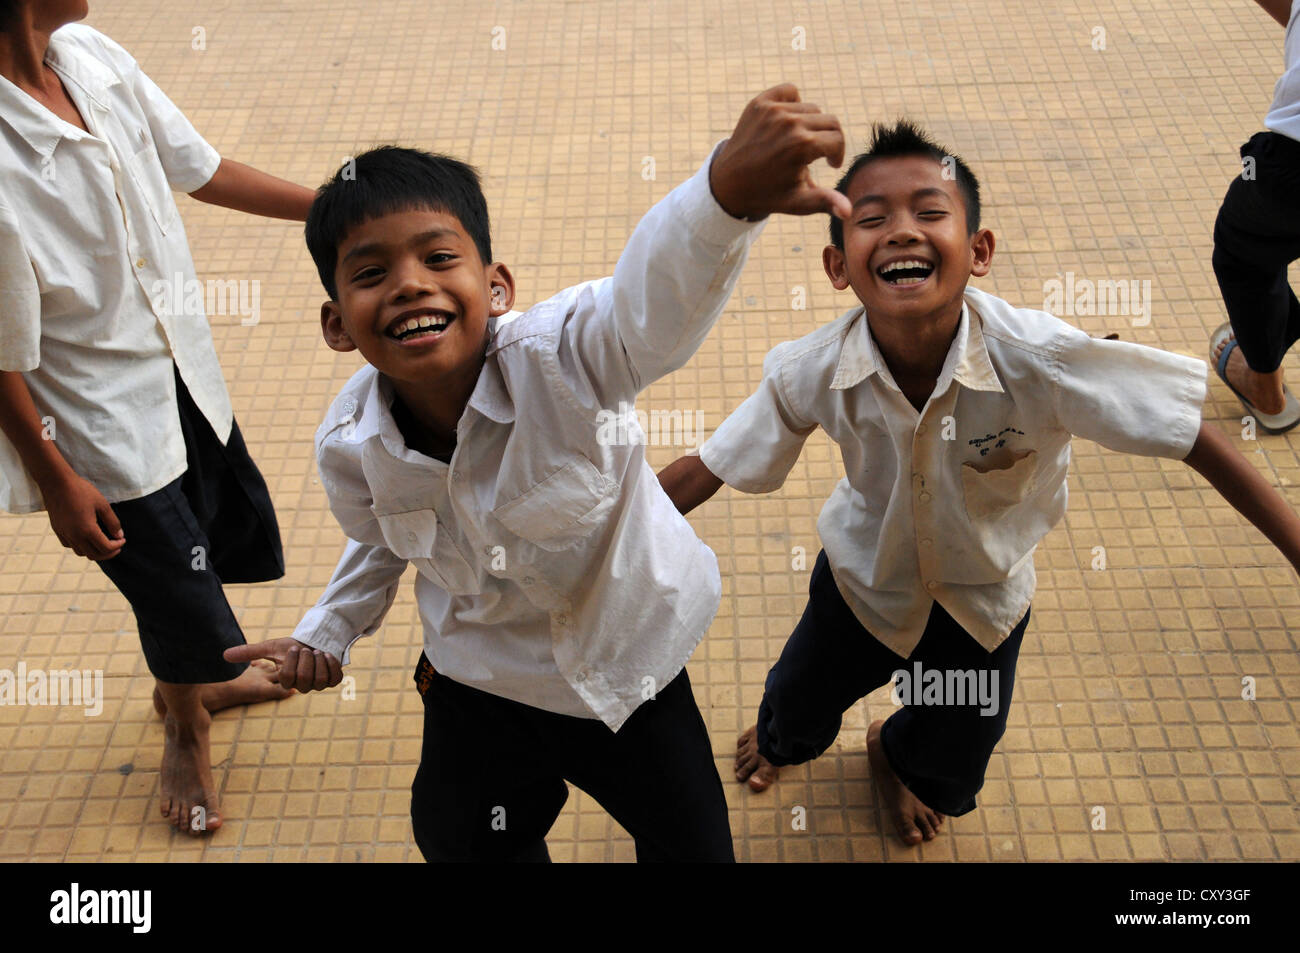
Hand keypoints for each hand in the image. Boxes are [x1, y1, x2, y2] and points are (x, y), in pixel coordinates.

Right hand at [42, 473, 124, 560]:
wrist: (56, 482)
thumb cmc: (82, 491)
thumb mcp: (103, 504)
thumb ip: (112, 522)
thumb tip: (119, 536)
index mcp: (87, 530)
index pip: (105, 548)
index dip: (117, 546)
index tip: (123, 540)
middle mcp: (74, 535)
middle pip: (93, 555)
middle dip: (108, 553)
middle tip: (117, 546)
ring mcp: (64, 533)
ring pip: (81, 552)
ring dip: (94, 551)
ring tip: (103, 543)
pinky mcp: (57, 530)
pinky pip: (69, 545)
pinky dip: (80, 546)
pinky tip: (87, 538)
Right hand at [224, 638, 342, 691]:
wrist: (314, 641)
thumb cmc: (292, 646)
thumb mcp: (271, 647)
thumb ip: (250, 652)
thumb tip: (224, 655)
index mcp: (288, 682)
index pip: (288, 679)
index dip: (292, 661)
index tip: (294, 648)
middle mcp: (303, 687)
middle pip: (305, 679)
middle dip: (306, 658)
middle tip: (306, 650)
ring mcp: (319, 685)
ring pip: (320, 679)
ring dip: (319, 660)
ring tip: (316, 651)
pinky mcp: (333, 680)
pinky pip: (335, 677)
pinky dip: (332, 663)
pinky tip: (326, 655)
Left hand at [709, 84, 850, 220]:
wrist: (728, 184)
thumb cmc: (768, 195)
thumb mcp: (798, 202)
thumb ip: (826, 201)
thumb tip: (850, 212)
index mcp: (802, 145)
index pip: (837, 140)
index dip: (837, 155)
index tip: (831, 164)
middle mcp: (789, 123)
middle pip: (829, 122)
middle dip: (829, 139)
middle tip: (819, 154)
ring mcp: (773, 110)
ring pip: (812, 109)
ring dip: (811, 125)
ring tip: (799, 144)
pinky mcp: (760, 103)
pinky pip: (789, 92)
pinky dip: (794, 104)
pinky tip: (789, 123)